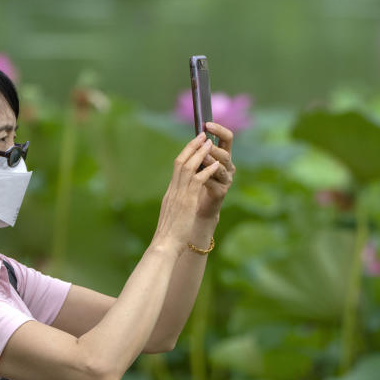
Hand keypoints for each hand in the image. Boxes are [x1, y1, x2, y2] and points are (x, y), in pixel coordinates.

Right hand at [152, 133, 221, 251]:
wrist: (164, 245)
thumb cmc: (169, 235)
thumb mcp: (173, 216)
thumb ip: (177, 205)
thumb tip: (181, 202)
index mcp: (170, 193)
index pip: (176, 168)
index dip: (186, 154)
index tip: (194, 145)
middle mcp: (173, 190)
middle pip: (180, 161)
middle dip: (192, 147)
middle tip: (202, 134)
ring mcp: (179, 195)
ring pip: (188, 167)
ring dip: (200, 153)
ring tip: (210, 142)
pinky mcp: (186, 201)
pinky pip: (197, 180)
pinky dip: (206, 170)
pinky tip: (215, 164)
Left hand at [196, 122, 235, 219]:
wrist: (199, 206)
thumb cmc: (197, 181)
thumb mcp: (199, 162)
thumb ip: (200, 150)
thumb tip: (197, 134)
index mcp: (224, 155)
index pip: (227, 138)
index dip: (219, 130)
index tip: (207, 124)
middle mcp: (228, 166)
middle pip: (225, 153)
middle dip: (213, 148)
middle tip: (203, 144)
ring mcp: (226, 180)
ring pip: (220, 167)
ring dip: (209, 161)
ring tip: (200, 157)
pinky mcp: (221, 192)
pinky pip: (213, 182)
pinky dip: (205, 177)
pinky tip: (197, 174)